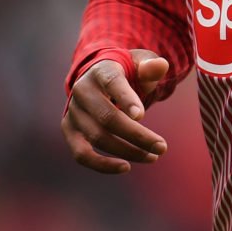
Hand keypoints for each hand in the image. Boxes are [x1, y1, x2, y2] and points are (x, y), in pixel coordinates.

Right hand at [62, 49, 169, 173]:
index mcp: (101, 71)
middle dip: (137, 135)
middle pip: (107, 117)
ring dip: (127, 151)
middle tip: (162, 147)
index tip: (141, 116)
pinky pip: (81, 154)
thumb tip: (161, 66)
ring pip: (97, 137)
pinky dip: (102, 165)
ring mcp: (73, 111)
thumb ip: (150, 66)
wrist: (98, 78)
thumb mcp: (139, 64)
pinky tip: (126, 167)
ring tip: (152, 157)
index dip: (125, 99)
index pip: (112, 83)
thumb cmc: (126, 73)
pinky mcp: (70, 130)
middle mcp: (82, 90)